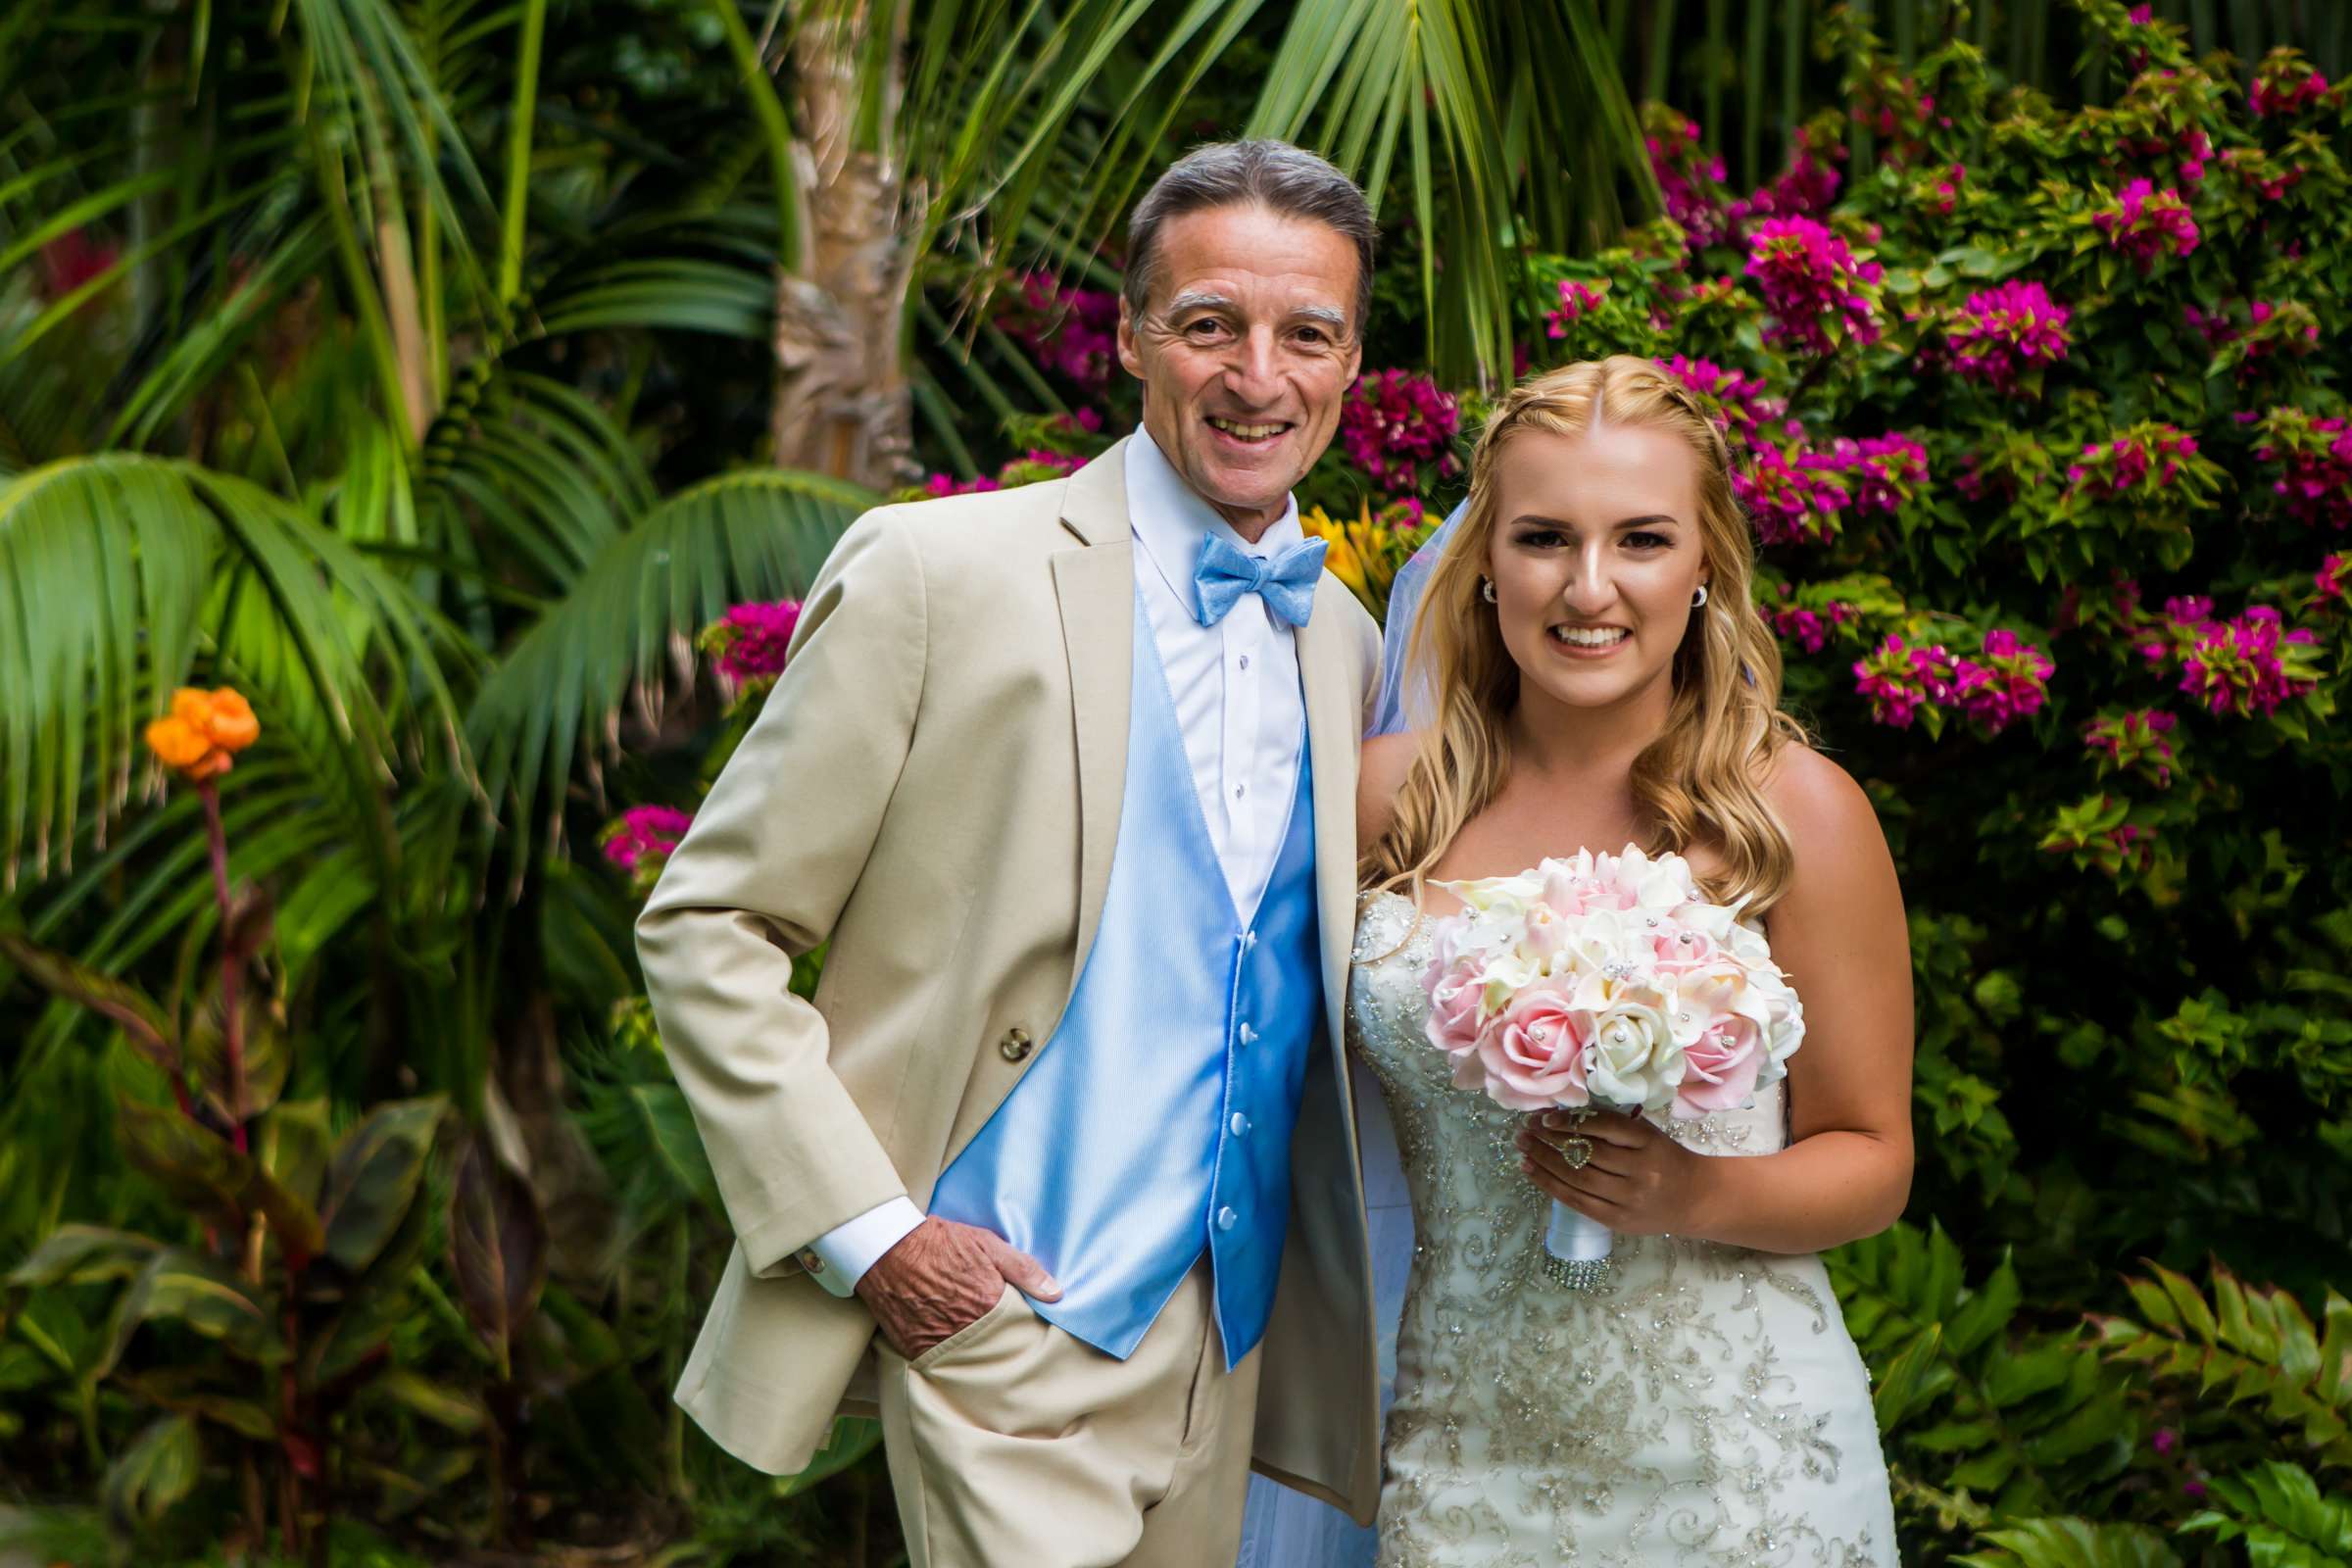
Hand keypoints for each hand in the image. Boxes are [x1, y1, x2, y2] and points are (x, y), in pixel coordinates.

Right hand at [853, 1216, 1061, 1359]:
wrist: (885, 1247)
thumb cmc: (940, 1242)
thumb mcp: (987, 1244)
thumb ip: (1024, 1270)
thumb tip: (1057, 1294)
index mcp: (988, 1305)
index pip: (1018, 1328)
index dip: (1022, 1326)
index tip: (1025, 1324)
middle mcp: (965, 1329)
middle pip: (995, 1347)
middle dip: (1001, 1343)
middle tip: (1000, 1334)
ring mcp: (938, 1341)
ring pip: (969, 1357)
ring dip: (975, 1351)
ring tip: (975, 1339)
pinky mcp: (914, 1348)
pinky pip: (938, 1360)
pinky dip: (947, 1354)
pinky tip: (951, 1341)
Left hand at [1515, 1111, 1713, 1238]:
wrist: (1695, 1199)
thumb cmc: (1664, 1158)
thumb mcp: (1647, 1134)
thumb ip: (1612, 1127)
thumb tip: (1560, 1117)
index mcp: (1648, 1142)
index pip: (1605, 1128)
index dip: (1572, 1122)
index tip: (1545, 1117)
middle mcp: (1640, 1171)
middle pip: (1586, 1154)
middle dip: (1549, 1141)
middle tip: (1525, 1130)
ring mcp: (1628, 1199)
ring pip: (1577, 1178)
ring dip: (1544, 1161)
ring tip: (1523, 1147)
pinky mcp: (1618, 1220)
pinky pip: (1577, 1202)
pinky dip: (1550, 1185)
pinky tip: (1532, 1171)